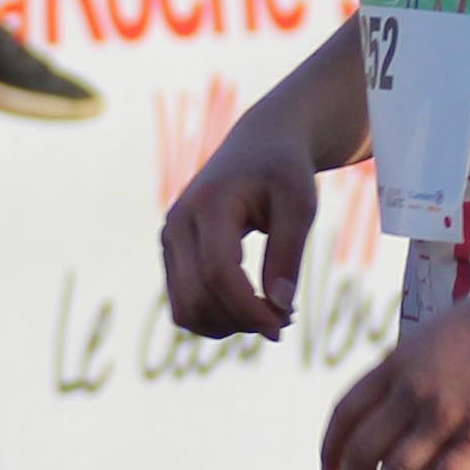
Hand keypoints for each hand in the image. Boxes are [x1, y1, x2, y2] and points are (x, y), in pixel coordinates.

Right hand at [163, 122, 320, 342]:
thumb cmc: (285, 171)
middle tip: (285, 321)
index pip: (218, 272)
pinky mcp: (172, 253)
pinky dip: (214, 318)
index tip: (285, 324)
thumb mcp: (300, 205)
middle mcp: (178, 223)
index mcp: (208, 204)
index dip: (249, 309)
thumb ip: (288, 254)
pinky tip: (249, 310)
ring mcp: (169, 239)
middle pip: (198, 297)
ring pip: (185, 309)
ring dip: (228, 326)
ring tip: (269, 315)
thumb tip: (279, 308)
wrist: (260, 143)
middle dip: (242, 321)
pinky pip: (183, 304)